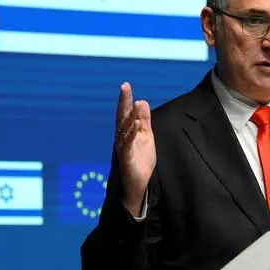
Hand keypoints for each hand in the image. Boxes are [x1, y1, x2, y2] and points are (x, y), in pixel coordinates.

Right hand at [114, 82, 155, 216]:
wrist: (139, 184)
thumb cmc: (141, 160)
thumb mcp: (147, 136)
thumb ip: (145, 120)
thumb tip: (142, 101)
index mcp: (128, 131)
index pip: (126, 112)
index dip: (126, 99)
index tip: (125, 85)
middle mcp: (122, 137)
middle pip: (122, 117)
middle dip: (123, 102)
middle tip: (124, 87)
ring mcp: (123, 147)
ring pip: (125, 129)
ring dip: (130, 116)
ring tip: (136, 104)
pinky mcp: (127, 158)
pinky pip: (128, 144)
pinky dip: (132, 134)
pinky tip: (136, 125)